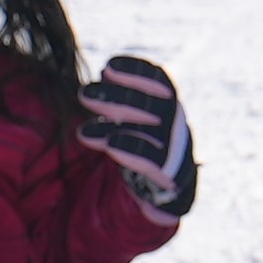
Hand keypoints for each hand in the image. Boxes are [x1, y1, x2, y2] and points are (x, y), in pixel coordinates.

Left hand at [76, 56, 195, 217]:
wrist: (159, 196)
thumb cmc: (138, 150)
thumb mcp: (128, 121)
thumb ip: (120, 100)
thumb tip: (107, 73)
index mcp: (168, 108)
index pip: (160, 81)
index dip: (138, 72)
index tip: (109, 67)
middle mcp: (178, 127)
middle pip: (157, 105)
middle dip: (121, 97)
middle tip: (84, 94)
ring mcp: (178, 153)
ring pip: (155, 132)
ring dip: (120, 127)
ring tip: (83, 131)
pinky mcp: (171, 178)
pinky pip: (156, 162)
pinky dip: (133, 150)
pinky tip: (111, 145)